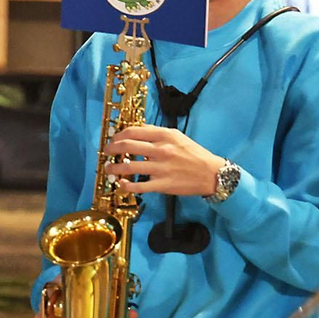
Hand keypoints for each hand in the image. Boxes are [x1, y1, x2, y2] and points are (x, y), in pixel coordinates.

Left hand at [101, 125, 225, 196]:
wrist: (211, 174)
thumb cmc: (194, 154)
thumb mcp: (177, 136)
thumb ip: (156, 133)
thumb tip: (137, 131)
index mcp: (164, 136)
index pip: (133, 131)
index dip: (118, 135)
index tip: (113, 139)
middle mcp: (161, 150)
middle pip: (127, 145)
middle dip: (111, 149)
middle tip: (107, 152)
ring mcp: (161, 168)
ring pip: (128, 166)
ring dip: (113, 168)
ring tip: (108, 169)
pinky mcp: (162, 185)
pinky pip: (138, 186)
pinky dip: (126, 186)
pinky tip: (121, 184)